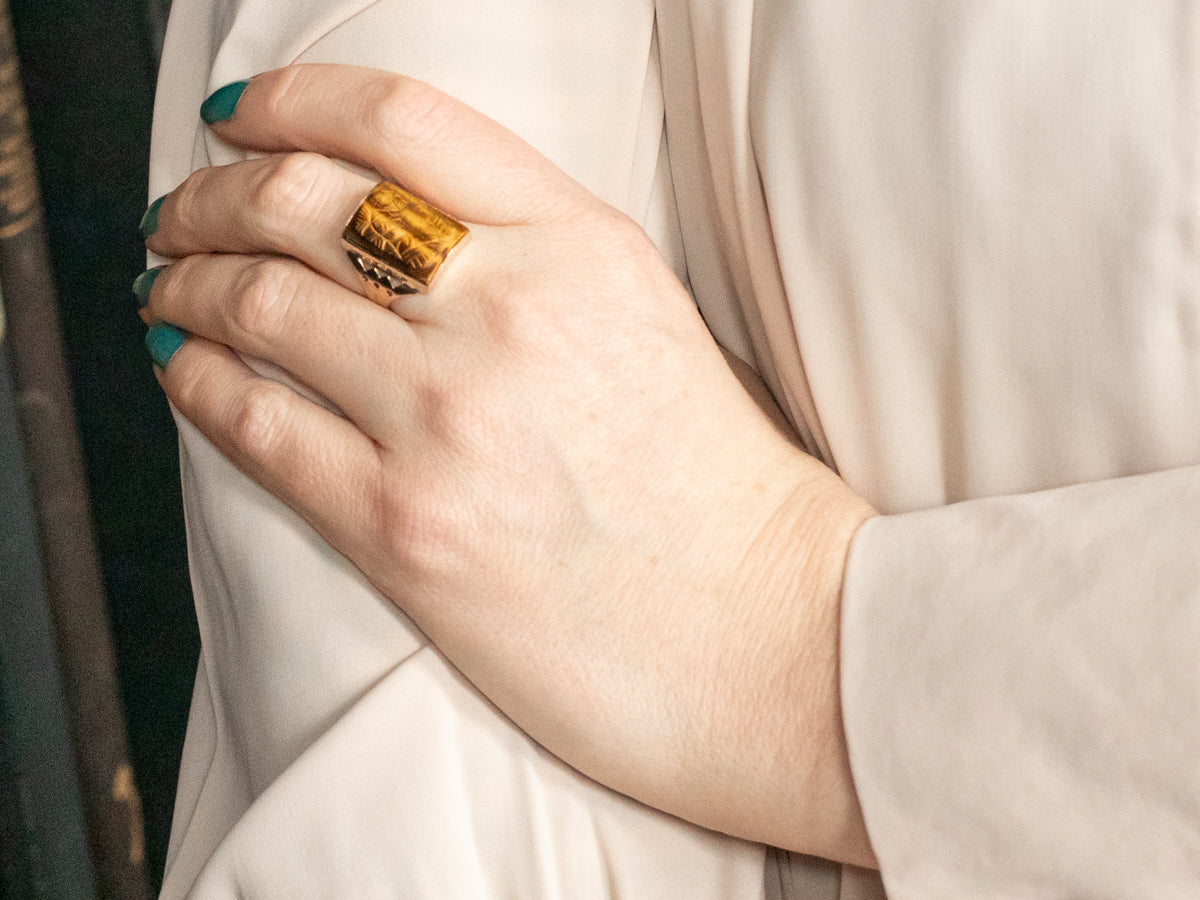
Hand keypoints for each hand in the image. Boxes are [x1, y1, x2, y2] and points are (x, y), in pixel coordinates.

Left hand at [141, 64, 877, 865]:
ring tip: (170, 287)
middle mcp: (510, 314)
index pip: (402, 122)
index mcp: (582, 247)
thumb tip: (409, 237)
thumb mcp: (649, 321)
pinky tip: (182, 370)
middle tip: (185, 213)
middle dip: (215, 197)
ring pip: (262, 304)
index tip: (243, 119)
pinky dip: (196, 383)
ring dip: (189, 284)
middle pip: (305, 204)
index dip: (293, 103)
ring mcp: (451, 421)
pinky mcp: (406, 529)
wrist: (770, 638)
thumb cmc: (722, 494)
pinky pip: (256, 426)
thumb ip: (539, 259)